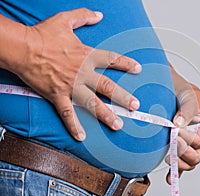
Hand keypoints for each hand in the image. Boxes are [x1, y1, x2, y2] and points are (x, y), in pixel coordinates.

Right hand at [10, 8, 141, 140]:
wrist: (23, 48)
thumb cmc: (43, 34)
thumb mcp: (65, 19)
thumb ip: (84, 16)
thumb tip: (98, 14)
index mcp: (86, 55)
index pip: (111, 59)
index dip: (126, 64)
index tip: (137, 69)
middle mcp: (82, 73)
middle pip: (107, 86)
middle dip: (123, 97)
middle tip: (135, 106)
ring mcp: (70, 86)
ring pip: (92, 103)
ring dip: (106, 115)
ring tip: (117, 124)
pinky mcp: (57, 95)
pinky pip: (67, 113)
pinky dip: (74, 126)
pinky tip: (81, 136)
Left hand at [165, 64, 199, 183]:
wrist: (175, 91)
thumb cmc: (185, 92)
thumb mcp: (189, 96)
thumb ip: (187, 109)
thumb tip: (178, 124)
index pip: (199, 140)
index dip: (187, 138)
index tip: (174, 130)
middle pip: (196, 155)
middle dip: (183, 152)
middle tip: (172, 142)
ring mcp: (192, 145)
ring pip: (190, 162)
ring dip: (179, 163)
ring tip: (168, 157)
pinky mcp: (182, 148)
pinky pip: (181, 164)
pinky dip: (176, 172)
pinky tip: (170, 178)